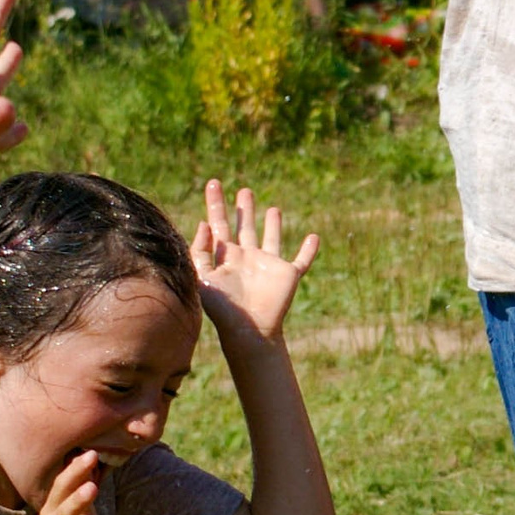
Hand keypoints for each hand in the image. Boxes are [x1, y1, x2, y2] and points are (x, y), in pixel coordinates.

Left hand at [191, 180, 319, 347]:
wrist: (247, 330)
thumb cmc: (222, 309)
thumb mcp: (202, 277)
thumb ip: (199, 251)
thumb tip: (204, 224)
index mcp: (225, 257)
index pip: (218, 224)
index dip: (216, 204)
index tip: (213, 183)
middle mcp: (247, 258)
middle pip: (244, 227)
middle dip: (243, 209)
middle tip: (243, 191)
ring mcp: (268, 266)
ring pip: (271, 239)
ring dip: (273, 224)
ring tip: (273, 208)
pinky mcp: (287, 275)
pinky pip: (301, 260)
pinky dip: (309, 250)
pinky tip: (314, 238)